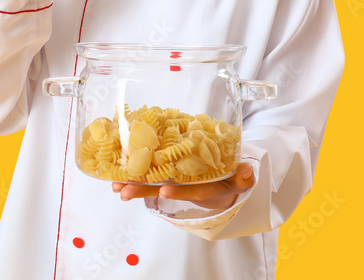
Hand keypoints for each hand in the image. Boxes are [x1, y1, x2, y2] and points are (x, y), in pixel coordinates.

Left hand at [112, 162, 254, 210]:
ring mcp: (176, 181)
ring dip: (133, 186)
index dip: (178, 191)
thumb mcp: (240, 179)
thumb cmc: (230, 178)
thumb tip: (248, 171)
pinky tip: (117, 175)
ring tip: (115, 187)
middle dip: (143, 191)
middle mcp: (186, 186)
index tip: (164, 190)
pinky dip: (134, 175)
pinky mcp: (168, 174)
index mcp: (204, 186)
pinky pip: (150, 175)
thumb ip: (244, 177)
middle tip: (124, 192)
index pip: (191, 190)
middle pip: (163, 189)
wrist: (223, 182)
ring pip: (152, 184)